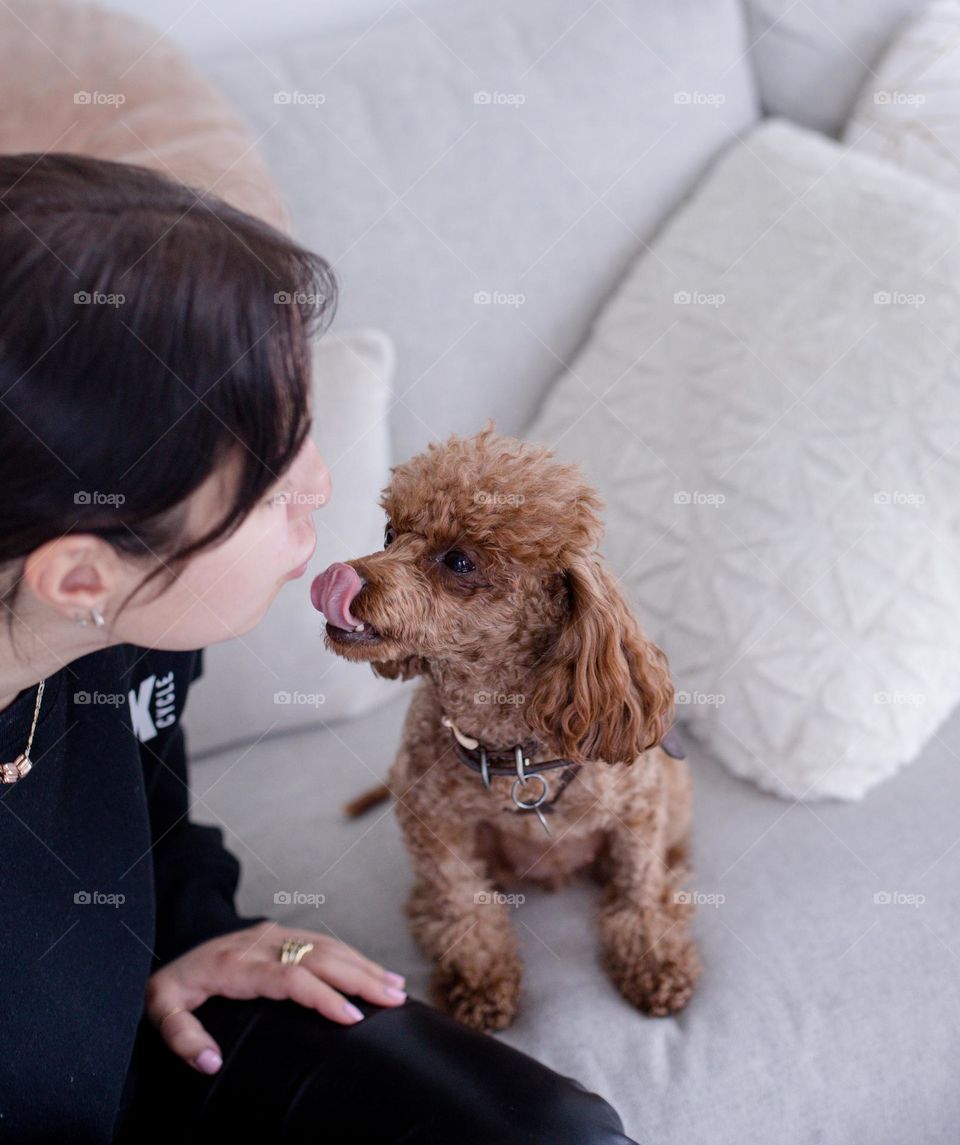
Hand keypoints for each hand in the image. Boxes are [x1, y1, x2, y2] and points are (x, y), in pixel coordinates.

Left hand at [144, 920, 406, 1073]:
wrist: (169, 943)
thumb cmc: (170, 985)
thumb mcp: (161, 1009)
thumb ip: (182, 1037)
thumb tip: (211, 1064)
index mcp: (236, 963)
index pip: (290, 976)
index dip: (323, 996)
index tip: (352, 1018)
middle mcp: (261, 942)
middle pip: (319, 956)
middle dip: (360, 977)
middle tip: (394, 1000)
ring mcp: (274, 933)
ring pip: (327, 945)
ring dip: (364, 965)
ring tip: (397, 988)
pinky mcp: (282, 932)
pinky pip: (324, 942)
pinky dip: (354, 956)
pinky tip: (376, 971)